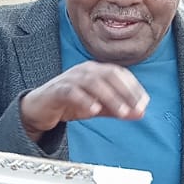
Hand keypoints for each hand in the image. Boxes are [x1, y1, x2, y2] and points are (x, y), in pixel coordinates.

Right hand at [19, 60, 148, 137]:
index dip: (134, 87)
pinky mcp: (57, 90)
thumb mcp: (97, 106)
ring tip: (122, 113)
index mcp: (96, 70)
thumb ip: (117, 109)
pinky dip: (84, 100)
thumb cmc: (70, 103)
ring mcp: (70, 78)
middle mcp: (85, 70)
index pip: (120, 73)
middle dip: (125, 92)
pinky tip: (94, 110)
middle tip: (137, 109)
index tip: (144, 103)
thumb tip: (141, 113)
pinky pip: (72, 92)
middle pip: (109, 75)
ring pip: (93, 83)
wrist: (39, 108)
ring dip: (110, 97)